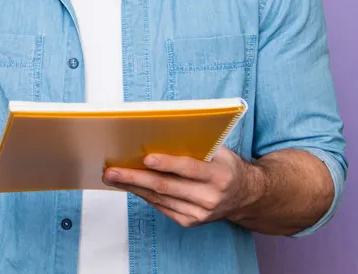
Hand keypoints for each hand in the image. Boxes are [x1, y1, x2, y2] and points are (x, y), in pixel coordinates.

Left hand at [102, 147, 263, 227]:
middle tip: (112, 172)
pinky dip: (144, 196)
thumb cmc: (227, 167)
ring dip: (134, 187)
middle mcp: (210, 197)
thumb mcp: (221, 152)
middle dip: (136, 178)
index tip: (146, 158)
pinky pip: (162, 207)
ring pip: (160, 198)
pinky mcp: (190, 221)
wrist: (245, 196)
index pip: (189, 168)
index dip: (167, 163)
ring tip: (114, 177)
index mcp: (219, 176)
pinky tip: (131, 186)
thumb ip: (197, 146)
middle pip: (167, 186)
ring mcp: (199, 213)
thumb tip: (161, 136)